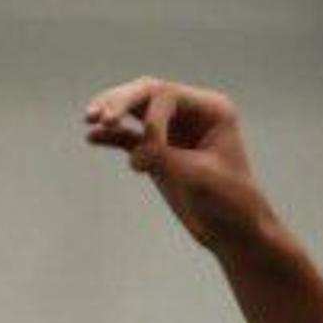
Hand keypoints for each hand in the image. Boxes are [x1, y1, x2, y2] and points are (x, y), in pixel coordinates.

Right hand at [81, 75, 280, 258]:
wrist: (233, 229)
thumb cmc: (227, 200)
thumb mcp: (196, 176)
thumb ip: (164, 157)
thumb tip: (134, 153)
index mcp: (212, 110)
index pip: (168, 97)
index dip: (150, 120)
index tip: (146, 158)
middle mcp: (192, 113)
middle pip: (148, 93)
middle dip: (121, 101)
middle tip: (99, 117)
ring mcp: (172, 131)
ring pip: (135, 110)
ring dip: (112, 112)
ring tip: (90, 119)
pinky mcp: (157, 152)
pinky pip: (129, 137)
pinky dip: (111, 137)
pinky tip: (91, 137)